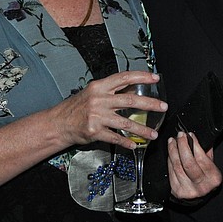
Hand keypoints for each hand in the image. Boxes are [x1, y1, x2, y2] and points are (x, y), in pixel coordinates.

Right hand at [49, 71, 166, 149]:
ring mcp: (97, 116)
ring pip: (125, 123)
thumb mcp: (93, 92)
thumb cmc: (77, 107)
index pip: (124, 78)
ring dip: (142, 129)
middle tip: (163, 106)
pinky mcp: (94, 131)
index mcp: (100, 87)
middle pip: (129, 100)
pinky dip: (126, 142)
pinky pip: (114, 137)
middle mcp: (99, 99)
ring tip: (153, 134)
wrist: (59, 123)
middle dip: (150, 104)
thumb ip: (111, 91)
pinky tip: (134, 145)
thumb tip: (133, 89)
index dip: (141, 76)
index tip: (155, 77)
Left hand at [167, 132, 221, 199]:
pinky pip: (171, 171)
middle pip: (188, 162)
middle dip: (182, 146)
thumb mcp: (211, 166)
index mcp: (213, 178)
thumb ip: (206, 152)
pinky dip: (170, 160)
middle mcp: (201, 185)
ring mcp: (188, 189)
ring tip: (172, 142)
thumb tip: (196, 138)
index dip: (194, 144)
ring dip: (173, 151)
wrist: (199, 197)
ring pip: (177, 166)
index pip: (201, 158)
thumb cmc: (206, 179)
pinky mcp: (177, 191)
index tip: (189, 135)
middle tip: (180, 136)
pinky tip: (171, 153)